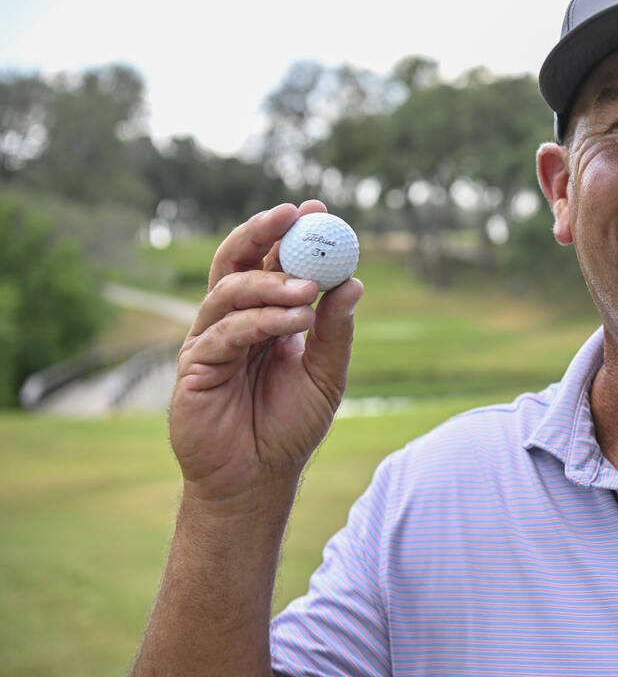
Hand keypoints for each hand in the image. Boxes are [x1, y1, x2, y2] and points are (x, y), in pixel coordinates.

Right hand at [169, 200, 363, 504]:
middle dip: (261, 232)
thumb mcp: (326, 375)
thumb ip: (336, 331)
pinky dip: (261, 321)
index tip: (316, 207)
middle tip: (293, 215)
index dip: (288, 233)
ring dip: (270, 282)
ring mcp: (208, 341)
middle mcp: (232, 320)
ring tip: (308, 288)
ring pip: (229, 291)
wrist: (259, 479)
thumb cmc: (290, 426)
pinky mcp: (194, 368)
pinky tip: (297, 321)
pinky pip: (225, 333)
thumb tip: (353, 282)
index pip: (270, 261)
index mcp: (264, 315)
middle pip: (235, 261)